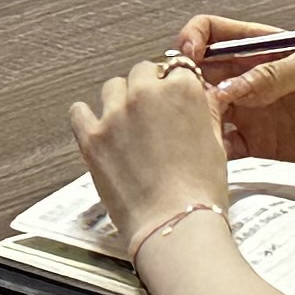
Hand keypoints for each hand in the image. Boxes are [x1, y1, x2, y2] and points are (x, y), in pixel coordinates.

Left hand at [71, 58, 233, 248]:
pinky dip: (85, 116)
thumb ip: (205, 112)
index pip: (177, 69)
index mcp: (182, 90)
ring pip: (113, 87)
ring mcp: (115, 114)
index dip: (175, 85)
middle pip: (142, 72)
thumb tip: (201, 98)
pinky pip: (79, 111)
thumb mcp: (216, 144)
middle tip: (152, 113)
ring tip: (127, 124)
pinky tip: (95, 127)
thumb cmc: (199, 192)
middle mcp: (146, 94)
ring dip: (120, 100)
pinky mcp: (92, 136)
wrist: (174, 225)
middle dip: (148, 88)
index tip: (172, 97)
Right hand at [176, 15, 294, 162]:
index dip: (193, 39)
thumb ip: (277, 72)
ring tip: (202, 130)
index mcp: (259, 47)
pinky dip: (213, 149)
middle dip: (188, 85)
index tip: (189, 56)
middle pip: (200, 74)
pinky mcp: (257, 141)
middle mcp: (248, 77)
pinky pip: (224, 144)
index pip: (212, 33)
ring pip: (206, 110)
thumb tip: (238, 86)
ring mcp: (250, 109)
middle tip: (194, 102)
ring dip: (197, 119)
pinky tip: (215, 152)